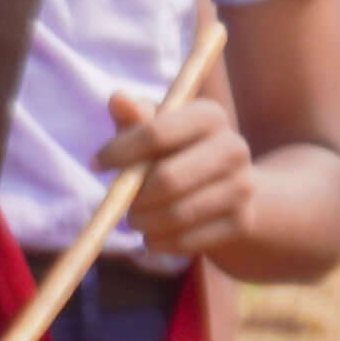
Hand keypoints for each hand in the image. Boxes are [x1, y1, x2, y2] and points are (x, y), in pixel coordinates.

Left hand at [112, 73, 252, 265]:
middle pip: (167, 179)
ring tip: (136, 217)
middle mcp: (235, 147)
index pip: (156, 133)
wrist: (226, 190)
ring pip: (175, 214)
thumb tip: (116, 98)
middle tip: (118, 200)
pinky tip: (155, 234)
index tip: (96, 163)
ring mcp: (243, 186)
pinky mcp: (241, 222)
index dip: (120, 151)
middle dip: (133, 195)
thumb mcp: (156, 131)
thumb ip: (134, 118)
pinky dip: (160, 242)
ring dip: (143, 222)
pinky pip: (186, 241)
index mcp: (211, 115)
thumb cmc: (178, 153)